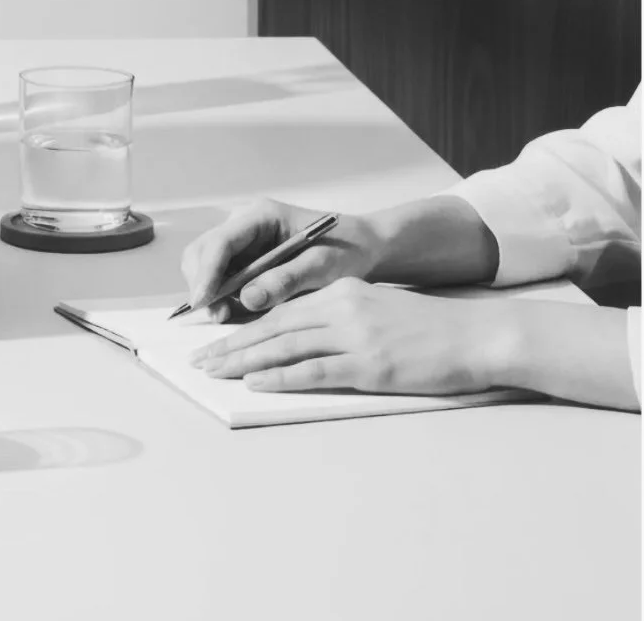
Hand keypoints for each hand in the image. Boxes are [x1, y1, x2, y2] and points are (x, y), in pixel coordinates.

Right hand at [180, 199, 379, 319]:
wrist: (362, 248)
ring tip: (226, 316)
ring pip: (204, 264)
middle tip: (217, 316)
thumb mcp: (321, 267)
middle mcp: (243, 223)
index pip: (220, 242)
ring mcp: (241, 240)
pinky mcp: (244, 258)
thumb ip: (285, 280)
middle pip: (202, 251)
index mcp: (260, 215)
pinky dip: (219, 295)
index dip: (207, 272)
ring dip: (209, 291)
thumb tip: (246, 299)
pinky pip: (219, 276)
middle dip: (203, 284)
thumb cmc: (346, 251)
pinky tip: (234, 310)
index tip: (203, 301)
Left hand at [190, 277, 508, 394]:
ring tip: (214, 370)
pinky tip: (256, 382)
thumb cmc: (430, 329)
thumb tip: (301, 338)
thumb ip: (339, 318)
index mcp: (342, 293)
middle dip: (232, 342)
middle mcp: (342, 308)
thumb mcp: (377, 310)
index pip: (280, 309)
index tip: (216, 337)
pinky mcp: (370, 364)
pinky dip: (281, 376)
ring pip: (286, 346)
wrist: (477, 335)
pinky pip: (315, 370)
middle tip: (199, 357)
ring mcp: (355, 336)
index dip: (244, 324)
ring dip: (244, 359)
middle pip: (274, 326)